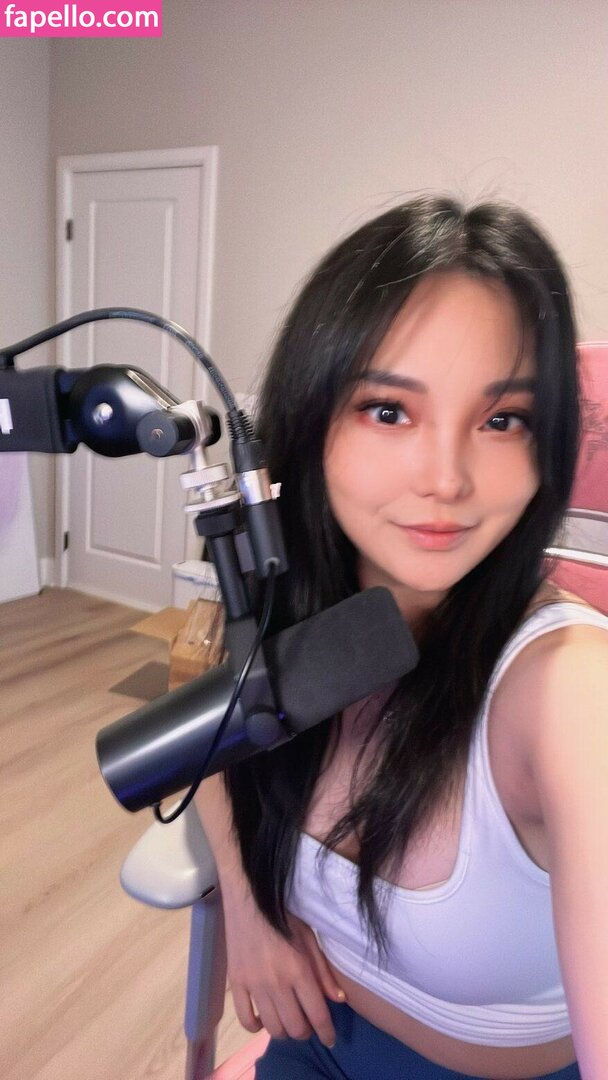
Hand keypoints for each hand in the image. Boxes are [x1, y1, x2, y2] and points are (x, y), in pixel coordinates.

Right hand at [224, 896, 345, 1047]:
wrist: (248, 899)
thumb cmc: (284, 914)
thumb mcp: (309, 937)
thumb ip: (323, 971)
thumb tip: (339, 1000)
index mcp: (299, 969)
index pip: (317, 1014)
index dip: (326, 1032)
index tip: (330, 1040)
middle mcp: (277, 983)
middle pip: (295, 1027)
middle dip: (306, 1032)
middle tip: (309, 1025)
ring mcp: (254, 985)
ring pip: (272, 1028)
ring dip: (284, 1031)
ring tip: (288, 1022)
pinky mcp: (236, 984)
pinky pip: (245, 1019)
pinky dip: (256, 1026)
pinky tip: (264, 1019)